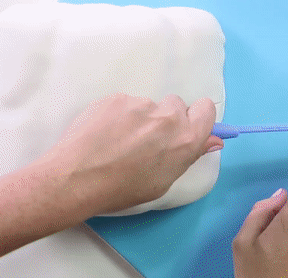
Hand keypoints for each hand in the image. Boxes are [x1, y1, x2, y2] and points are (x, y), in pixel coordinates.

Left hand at [36, 93, 223, 215]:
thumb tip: (213, 140)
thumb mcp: (163, 181)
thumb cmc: (122, 189)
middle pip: (176, 105)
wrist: (75, 180)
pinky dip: (118, 116)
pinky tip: (103, 134)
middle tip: (147, 140)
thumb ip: (189, 155)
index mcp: (185, 138)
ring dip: (140, 118)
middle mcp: (168, 116)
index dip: (197, 117)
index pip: (206, 108)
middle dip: (166, 118)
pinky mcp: (115, 98)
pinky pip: (124, 103)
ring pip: (148, 105)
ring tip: (118, 141)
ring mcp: (140, 103)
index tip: (185, 128)